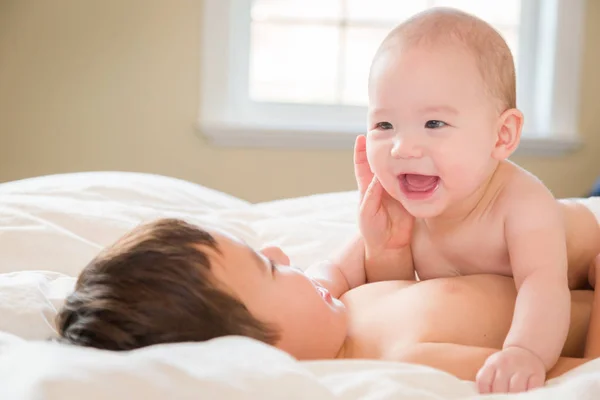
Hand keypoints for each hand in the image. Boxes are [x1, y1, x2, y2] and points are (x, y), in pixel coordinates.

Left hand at [354, 135, 413, 257]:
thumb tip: (378, 177)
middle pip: (382, 162)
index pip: (363, 166)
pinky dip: (414, 170)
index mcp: (367, 188)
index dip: (361, 151)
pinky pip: (412, 180)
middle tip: (384, 131)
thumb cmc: (372, 231)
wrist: (389, 246)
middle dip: (382, 147)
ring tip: (400, 141)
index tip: (362, 137)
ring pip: (398, 168)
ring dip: (399, 156)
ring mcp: (396, 189)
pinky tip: (416, 160)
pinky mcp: (409, 195)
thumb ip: (371, 195)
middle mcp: (381, 185)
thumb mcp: (367, 213)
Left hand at [476, 346, 545, 392]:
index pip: (483, 381)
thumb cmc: (505, 364)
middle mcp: (506, 365)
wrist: (526, 351)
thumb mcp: (492, 366)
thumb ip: (487, 379)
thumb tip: (484, 396)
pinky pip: (533, 388)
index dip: (484, 393)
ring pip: (516, 389)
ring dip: (514, 398)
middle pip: (499, 387)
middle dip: (500, 397)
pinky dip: (528, 394)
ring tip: (512, 399)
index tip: (488, 398)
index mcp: (492, 364)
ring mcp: (522, 368)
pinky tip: (524, 396)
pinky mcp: (537, 374)